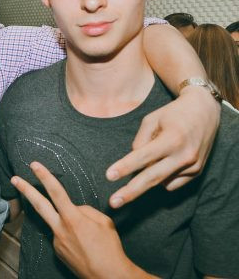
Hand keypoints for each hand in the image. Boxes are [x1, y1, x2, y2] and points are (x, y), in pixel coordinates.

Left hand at [12, 162, 156, 278]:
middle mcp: (60, 229)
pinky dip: (70, 233)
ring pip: (56, 222)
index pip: (56, 191)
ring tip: (86, 233)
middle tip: (14, 179)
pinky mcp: (57, 251)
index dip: (44, 176)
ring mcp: (57, 242)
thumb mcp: (103, 221)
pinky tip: (83, 243)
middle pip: (39, 205)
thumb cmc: (110, 249)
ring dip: (65, 220)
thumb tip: (74, 209)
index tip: (34, 165)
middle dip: (25, 190)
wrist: (109, 277)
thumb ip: (85, 210)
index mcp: (73, 218)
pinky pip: (62, 235)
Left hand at [106, 85, 220, 207]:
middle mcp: (184, 155)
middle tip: (113, 202)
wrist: (204, 111)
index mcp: (172, 139)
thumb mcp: (151, 119)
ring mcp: (193, 166)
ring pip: (160, 180)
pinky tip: (167, 159)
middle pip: (152, 178)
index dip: (125, 167)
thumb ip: (140, 141)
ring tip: (159, 150)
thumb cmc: (172, 114)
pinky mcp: (197, 172)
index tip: (109, 176)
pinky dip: (163, 174)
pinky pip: (171, 182)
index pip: (143, 156)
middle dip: (131, 191)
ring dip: (150, 172)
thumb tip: (134, 164)